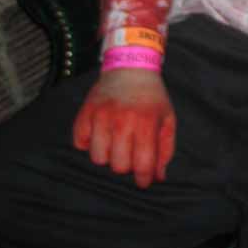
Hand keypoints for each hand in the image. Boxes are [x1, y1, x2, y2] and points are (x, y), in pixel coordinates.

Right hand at [72, 69, 175, 188]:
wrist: (131, 67)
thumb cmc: (152, 97)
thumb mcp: (167, 120)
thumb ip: (165, 149)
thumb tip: (158, 177)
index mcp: (146, 122)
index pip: (142, 164)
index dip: (143, 178)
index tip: (143, 180)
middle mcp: (123, 119)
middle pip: (118, 165)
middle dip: (126, 165)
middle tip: (130, 154)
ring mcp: (102, 115)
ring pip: (98, 158)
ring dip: (107, 155)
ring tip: (115, 143)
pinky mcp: (86, 111)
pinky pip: (80, 142)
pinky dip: (88, 143)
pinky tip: (100, 134)